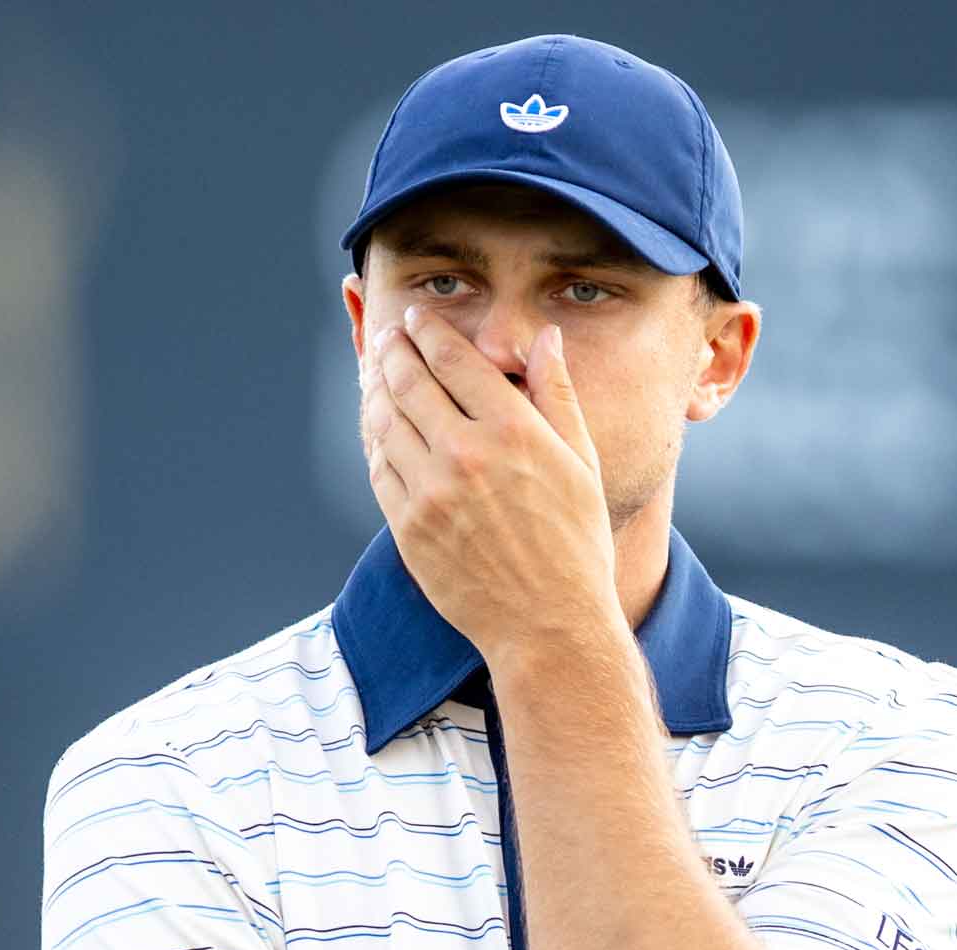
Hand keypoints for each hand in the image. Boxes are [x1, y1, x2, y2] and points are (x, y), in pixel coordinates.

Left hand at [360, 304, 619, 663]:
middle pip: (410, 381)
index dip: (428, 331)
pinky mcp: (408, 527)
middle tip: (387, 334)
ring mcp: (431, 492)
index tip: (416, 317)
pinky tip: (378, 426)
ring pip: (386, 421)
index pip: (455, 359)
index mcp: (513, 431)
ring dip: (375, 388)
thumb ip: (558, 394)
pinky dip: (375, 439)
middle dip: (393, 349)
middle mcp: (466, 454)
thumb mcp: (582, 462)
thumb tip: (543, 337)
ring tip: (375, 370)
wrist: (549, 624)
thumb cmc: (576, 544)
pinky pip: (379, 468)